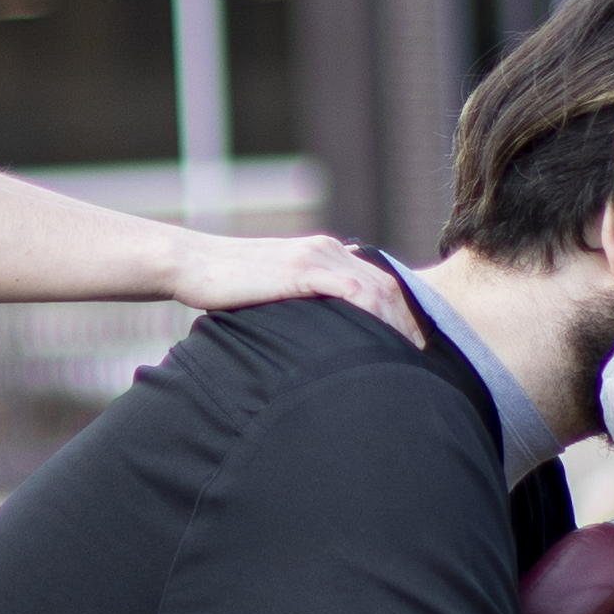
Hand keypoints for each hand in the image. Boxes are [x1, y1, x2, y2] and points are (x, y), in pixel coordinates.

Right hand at [165, 231, 422, 342]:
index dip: (402, 318)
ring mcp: (319, 256)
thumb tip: (318, 343)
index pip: (380, 284)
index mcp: (325, 254)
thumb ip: (302, 306)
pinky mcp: (304, 268)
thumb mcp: (273, 294)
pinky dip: (377, 317)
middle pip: (390, 288)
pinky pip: (356, 292)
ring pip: (381, 290)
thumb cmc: (224, 287)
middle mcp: (330, 250)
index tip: (411, 351)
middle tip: (422, 363)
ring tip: (410, 361)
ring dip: (400, 326)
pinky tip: (383, 345)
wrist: (192, 264)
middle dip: (410, 326)